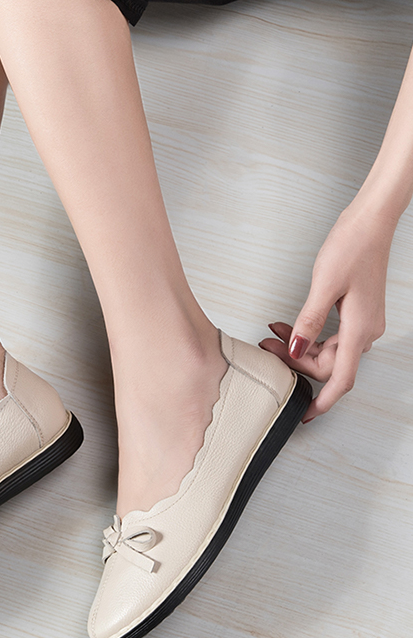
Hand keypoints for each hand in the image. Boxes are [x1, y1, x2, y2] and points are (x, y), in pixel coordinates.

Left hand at [258, 197, 394, 421]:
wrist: (370, 223)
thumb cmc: (351, 247)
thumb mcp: (323, 286)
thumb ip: (308, 322)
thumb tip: (295, 349)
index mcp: (360, 330)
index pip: (341, 379)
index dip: (322, 401)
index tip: (305, 415)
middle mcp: (365, 330)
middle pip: (329, 364)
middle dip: (296, 362)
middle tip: (266, 349)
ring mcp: (363, 321)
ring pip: (328, 350)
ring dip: (299, 347)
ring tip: (272, 335)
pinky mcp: (357, 311)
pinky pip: (331, 335)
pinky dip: (308, 333)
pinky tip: (288, 326)